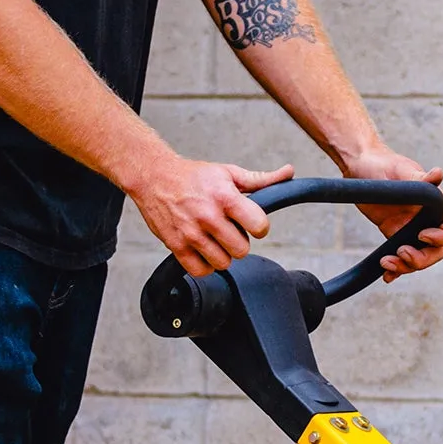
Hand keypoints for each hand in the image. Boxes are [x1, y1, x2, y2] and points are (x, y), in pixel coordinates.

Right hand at [129, 152, 293, 276]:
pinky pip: (200, 270)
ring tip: (216, 239)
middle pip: (242, 249)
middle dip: (240, 241)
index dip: (259, 226)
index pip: (259, 225)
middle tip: (230, 230)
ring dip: (223, 254)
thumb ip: (260, 179)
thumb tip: (288, 173)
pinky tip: (204, 250)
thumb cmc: (193, 176)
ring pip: (223, 263)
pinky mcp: (176, 246)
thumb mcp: (229, 173)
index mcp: (225, 197)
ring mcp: (191, 233)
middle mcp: (208, 216)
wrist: (154, 177)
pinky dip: (205, 265)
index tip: (252, 223)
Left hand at [340, 151, 442, 276]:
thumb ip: (420, 178)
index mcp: (435, 203)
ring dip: (406, 266)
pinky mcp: (395, 235)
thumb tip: (438, 173)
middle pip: (437, 249)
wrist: (360, 166)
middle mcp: (426, 218)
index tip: (421, 234)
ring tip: (386, 262)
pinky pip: (401, 258)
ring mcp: (411, 229)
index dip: (442, 236)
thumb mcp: (401, 170)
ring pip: (419, 257)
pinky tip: (386, 274)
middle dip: (422, 258)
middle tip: (401, 252)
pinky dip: (396, 270)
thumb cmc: (383, 163)